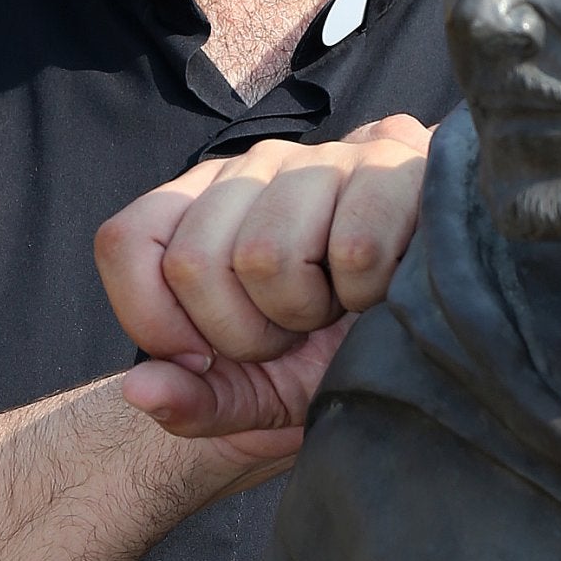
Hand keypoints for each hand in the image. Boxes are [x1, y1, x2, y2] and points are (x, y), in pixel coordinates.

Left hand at [95, 116, 431, 448]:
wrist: (436, 330)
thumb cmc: (334, 352)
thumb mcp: (256, 395)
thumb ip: (192, 402)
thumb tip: (139, 390)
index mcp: (200, 206)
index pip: (125, 242)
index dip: (155, 319)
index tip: (207, 357)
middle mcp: (251, 168)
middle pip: (194, 262)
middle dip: (244, 334)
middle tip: (291, 333)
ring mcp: (320, 158)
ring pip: (267, 255)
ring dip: (307, 312)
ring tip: (336, 307)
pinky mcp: (392, 161)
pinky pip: (354, 247)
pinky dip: (370, 291)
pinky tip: (381, 287)